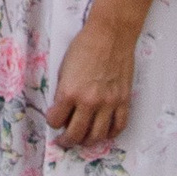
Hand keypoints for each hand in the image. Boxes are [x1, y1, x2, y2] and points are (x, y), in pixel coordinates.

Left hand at [46, 0, 167, 150]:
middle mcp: (89, 101)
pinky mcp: (123, 100)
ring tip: (83, 140)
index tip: (53, 120)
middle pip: (76, 134)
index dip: (52, 122)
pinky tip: (104, 133)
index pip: (56, 120)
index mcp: (69, 92)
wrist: (110, 34)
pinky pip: (118, 126)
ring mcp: (108, 103)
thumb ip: (64, 91)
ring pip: (97, 135)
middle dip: (67, 141)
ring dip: (88, 141)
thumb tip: (63, 110)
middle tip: (64, 141)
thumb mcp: (64, 68)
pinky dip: (111, 134)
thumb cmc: (84, 46)